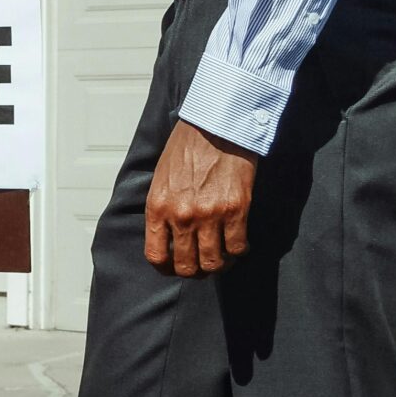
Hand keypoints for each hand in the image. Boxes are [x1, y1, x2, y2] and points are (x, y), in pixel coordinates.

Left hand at [145, 119, 256, 276]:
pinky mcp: (235, 210)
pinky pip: (237, 247)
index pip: (156, 255)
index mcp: (158, 207)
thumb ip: (162, 209)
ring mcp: (209, 215)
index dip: (166, 268)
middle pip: (186, 266)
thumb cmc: (187, 147)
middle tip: (202, 264)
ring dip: (218, 265)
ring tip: (222, 257)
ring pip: (213, 263)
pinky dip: (238, 251)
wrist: (215, 126)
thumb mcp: (160, 178)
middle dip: (194, 271)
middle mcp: (181, 216)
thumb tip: (167, 236)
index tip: (174, 267)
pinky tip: (238, 243)